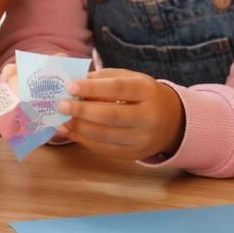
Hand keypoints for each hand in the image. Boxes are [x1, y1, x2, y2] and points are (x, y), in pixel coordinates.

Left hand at [57, 68, 184, 160]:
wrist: (172, 122)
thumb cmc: (144, 96)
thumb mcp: (132, 79)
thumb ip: (105, 78)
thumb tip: (76, 82)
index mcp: (148, 92)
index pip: (118, 89)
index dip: (93, 88)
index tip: (70, 86)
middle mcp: (149, 117)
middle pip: (112, 115)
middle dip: (82, 111)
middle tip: (60, 105)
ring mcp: (142, 139)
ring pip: (105, 135)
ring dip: (79, 128)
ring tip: (61, 120)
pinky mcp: (133, 154)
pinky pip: (104, 149)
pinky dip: (84, 140)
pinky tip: (70, 131)